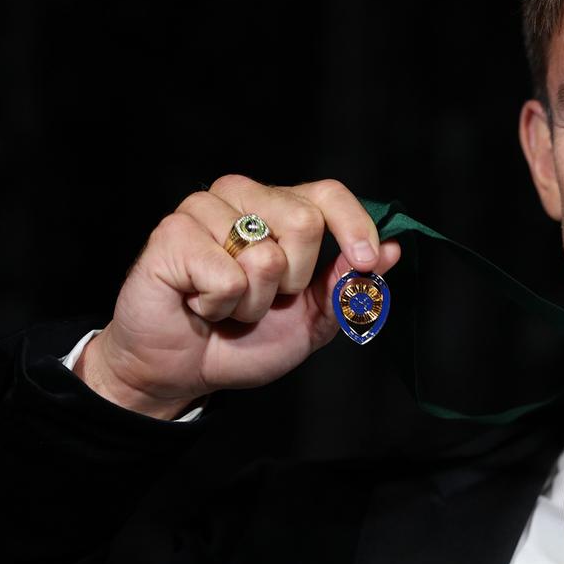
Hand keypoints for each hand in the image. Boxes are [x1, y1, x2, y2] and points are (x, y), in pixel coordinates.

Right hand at [76, 175, 400, 418]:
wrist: (184, 369)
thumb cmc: (247, 339)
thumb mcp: (314, 320)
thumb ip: (349, 285)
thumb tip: (393, 250)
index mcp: (282, 208)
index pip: (328, 194)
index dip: (354, 226)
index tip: (365, 263)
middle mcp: (244, 197)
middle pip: (305, 222)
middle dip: (294, 280)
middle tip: (264, 298)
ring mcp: (204, 210)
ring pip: (264, 254)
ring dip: (252, 300)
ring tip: (227, 303)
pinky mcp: (171, 233)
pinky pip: (224, 276)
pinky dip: (217, 305)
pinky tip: (199, 303)